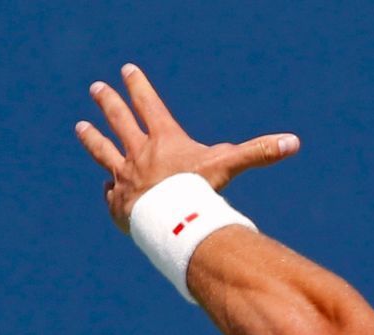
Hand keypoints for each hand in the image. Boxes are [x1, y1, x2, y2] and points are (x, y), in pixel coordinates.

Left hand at [75, 64, 299, 230]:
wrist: (169, 225)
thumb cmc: (198, 192)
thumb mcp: (228, 167)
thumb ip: (258, 153)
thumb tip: (293, 143)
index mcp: (163, 140)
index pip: (148, 104)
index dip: (138, 85)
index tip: (127, 70)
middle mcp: (138, 154)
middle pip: (119, 121)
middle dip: (109, 102)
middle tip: (97, 88)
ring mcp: (125, 179)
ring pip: (103, 152)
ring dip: (92, 138)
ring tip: (80, 127)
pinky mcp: (118, 204)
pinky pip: (112, 194)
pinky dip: (111, 190)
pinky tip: (109, 189)